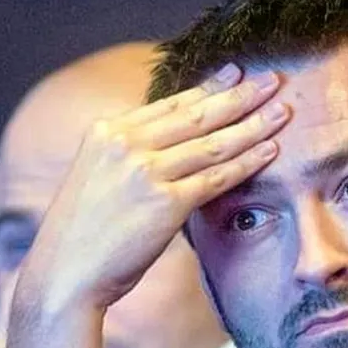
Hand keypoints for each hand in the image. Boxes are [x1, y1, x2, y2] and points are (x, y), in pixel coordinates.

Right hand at [6, 65, 288, 347]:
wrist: (64, 274)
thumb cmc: (83, 235)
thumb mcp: (98, 178)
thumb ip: (129, 157)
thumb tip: (170, 147)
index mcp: (107, 131)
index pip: (170, 103)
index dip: (209, 86)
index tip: (237, 72)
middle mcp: (125, 144)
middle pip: (197, 114)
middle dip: (240, 95)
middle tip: (273, 81)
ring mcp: (145, 172)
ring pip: (214, 142)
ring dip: (254, 124)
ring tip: (283, 111)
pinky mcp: (165, 203)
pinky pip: (217, 177)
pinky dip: (248, 162)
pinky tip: (272, 150)